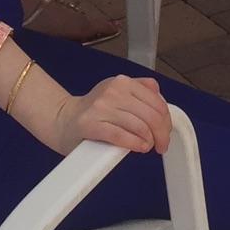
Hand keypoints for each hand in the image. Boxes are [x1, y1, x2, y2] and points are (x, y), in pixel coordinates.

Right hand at [49, 75, 170, 155]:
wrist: (63, 120)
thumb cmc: (93, 112)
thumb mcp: (117, 92)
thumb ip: (139, 90)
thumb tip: (160, 96)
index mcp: (122, 81)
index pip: (157, 101)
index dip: (166, 120)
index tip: (166, 132)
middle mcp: (112, 90)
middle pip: (151, 115)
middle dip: (161, 134)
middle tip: (161, 145)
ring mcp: (101, 107)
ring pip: (139, 126)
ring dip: (148, 141)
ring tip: (146, 146)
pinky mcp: (91, 124)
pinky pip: (121, 136)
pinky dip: (135, 144)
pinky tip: (138, 147)